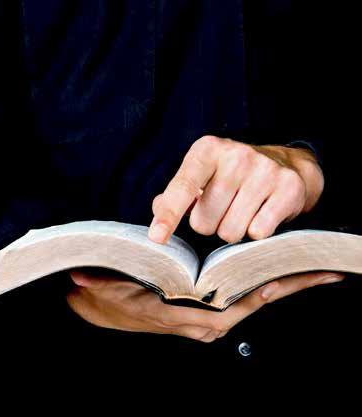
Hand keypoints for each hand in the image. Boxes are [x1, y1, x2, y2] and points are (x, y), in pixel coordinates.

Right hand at [66, 270, 343, 341]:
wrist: (97, 307)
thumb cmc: (103, 297)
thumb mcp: (102, 290)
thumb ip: (99, 284)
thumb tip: (82, 277)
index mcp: (180, 317)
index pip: (229, 309)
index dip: (259, 295)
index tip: (283, 280)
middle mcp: (198, 322)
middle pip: (251, 305)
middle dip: (287, 288)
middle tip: (324, 272)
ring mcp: (203, 319)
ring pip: (250, 303)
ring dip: (281, 286)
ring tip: (313, 269)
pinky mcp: (204, 312)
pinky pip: (240, 300)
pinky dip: (264, 286)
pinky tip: (280, 271)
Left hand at [148, 136, 323, 243]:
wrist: (285, 164)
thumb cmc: (230, 174)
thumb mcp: (199, 175)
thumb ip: (175, 194)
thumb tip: (159, 208)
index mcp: (207, 150)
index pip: (183, 188)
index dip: (169, 215)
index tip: (156, 238)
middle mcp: (236, 156)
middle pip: (203, 221)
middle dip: (208, 224)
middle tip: (222, 208)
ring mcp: (265, 171)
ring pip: (230, 232)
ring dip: (231, 230)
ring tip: (241, 210)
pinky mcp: (289, 188)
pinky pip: (258, 233)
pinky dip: (256, 231)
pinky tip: (261, 213)